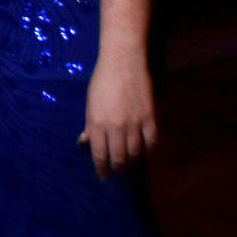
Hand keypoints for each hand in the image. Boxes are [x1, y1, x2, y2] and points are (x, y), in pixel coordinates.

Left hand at [78, 54, 159, 178]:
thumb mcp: (90, 103)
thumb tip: (85, 142)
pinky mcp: (150, 117)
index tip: (103, 176)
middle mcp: (116, 127)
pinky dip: (150, 150)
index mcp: (98, 124)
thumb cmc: (102, 80)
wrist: (123, 60)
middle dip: (118, 168)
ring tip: (131, 163)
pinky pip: (152, 141)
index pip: (100, 155)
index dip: (102, 169)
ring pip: (136, 153)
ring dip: (133, 161)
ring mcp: (134, 123)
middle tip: (118, 170)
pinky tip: (147, 152)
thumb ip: (90, 125)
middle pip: (119, 158)